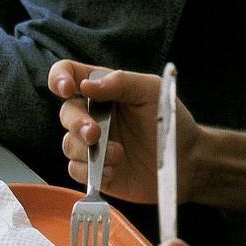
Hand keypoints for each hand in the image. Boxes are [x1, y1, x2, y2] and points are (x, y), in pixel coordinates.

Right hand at [50, 60, 199, 204]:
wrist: (185, 161)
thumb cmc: (170, 121)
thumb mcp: (151, 91)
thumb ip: (121, 82)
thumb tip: (86, 85)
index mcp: (102, 90)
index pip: (68, 74)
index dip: (60, 78)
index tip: (68, 89)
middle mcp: (92, 115)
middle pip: (65, 113)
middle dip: (76, 123)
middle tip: (94, 134)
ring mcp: (91, 144)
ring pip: (68, 144)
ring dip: (88, 151)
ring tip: (119, 154)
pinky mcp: (93, 170)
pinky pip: (76, 170)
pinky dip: (91, 171)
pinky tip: (114, 170)